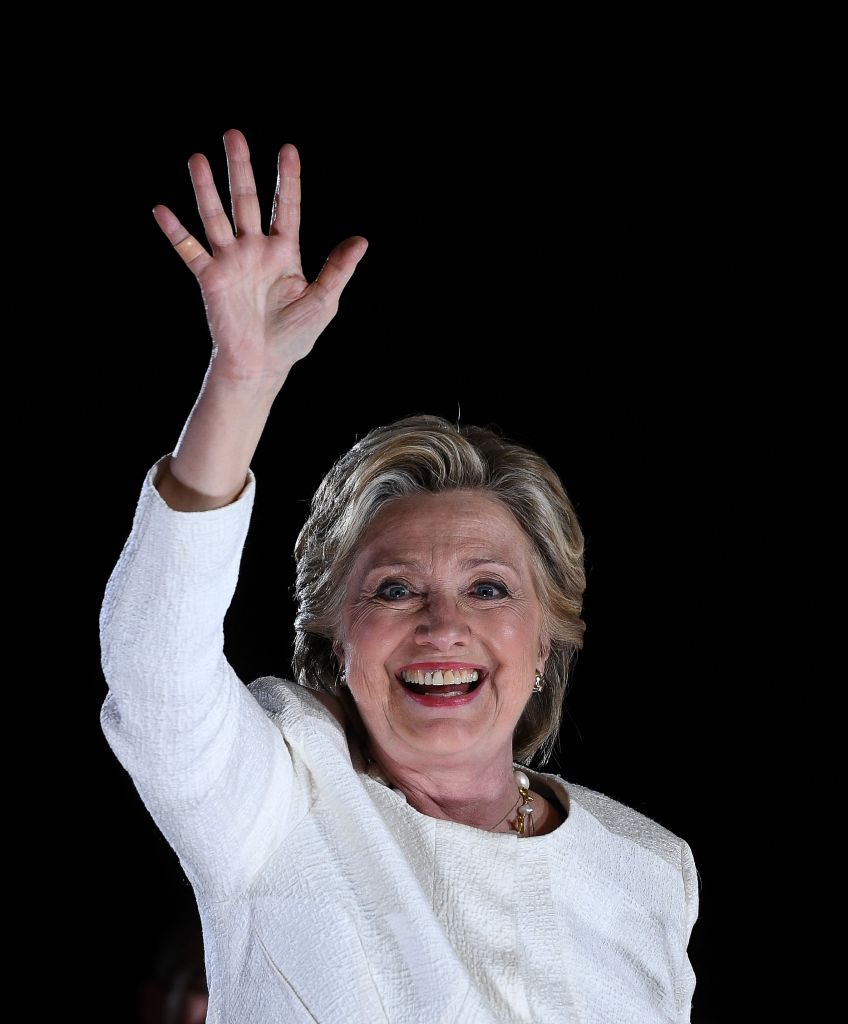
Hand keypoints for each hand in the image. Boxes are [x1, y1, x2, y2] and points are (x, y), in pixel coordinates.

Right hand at [153, 129, 367, 388]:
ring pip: (216, 217)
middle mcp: (254, 250)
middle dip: (241, 168)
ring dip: (206, 189)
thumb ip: (338, 269)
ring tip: (198, 159)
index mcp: (283, 252)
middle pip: (246, 201)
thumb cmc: (294, 337)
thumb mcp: (323, 301)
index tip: (287, 149)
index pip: (285, 207)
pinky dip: (176, 232)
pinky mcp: (210, 278)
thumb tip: (361, 241)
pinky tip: (162, 210)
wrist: (262, 364)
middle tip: (234, 134)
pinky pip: (190, 251)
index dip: (287, 179)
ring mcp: (230, 261)